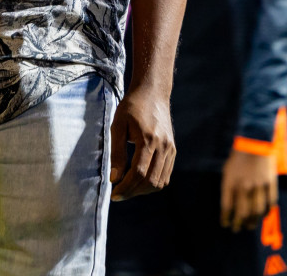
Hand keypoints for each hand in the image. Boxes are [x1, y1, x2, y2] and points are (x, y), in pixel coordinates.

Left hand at [109, 85, 175, 200]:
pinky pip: (166, 175)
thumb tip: (114, 178)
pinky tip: (139, 181)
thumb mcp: (118, 125)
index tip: (113, 193)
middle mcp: (163, 146)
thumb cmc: (131, 107)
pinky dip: (153, 183)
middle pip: (150, 181)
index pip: (138, 172)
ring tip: (127, 189)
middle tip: (118, 194)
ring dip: (143, 190)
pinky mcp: (173, 150)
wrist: (153, 93)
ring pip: (160, 182)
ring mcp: (171, 149)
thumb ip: (116, 152)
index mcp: (148, 139)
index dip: (125, 186)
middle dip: (133, 192)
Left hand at [220, 148, 277, 231]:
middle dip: (238, 223)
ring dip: (252, 221)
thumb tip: (230, 205)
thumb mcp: (227, 171)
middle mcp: (244, 186)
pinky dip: (266, 212)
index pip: (226, 206)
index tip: (226, 225)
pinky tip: (262, 215)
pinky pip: (270, 203)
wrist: (255, 143)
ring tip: (249, 226)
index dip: (226, 218)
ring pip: (256, 211)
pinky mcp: (270, 184)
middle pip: (242, 212)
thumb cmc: (238, 157)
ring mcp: (258, 186)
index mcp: (230, 182)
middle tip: (237, 229)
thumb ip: (228, 188)